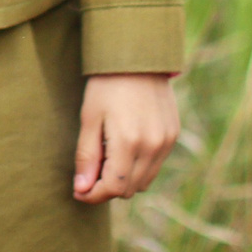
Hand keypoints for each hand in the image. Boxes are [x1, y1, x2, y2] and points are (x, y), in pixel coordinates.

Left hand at [73, 73, 177, 203]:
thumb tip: (82, 189)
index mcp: (129, 141)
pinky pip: (155, 166)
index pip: (113, 188)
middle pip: (129, 189)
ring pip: (144, 181)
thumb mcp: (90, 118)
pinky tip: (124, 150)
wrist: (138, 57)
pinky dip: (138, 167)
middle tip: (89, 174)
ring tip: (106, 160)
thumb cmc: (107, 85)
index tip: (78, 191)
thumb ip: (87, 156)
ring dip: (123, 180)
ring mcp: (166, 142)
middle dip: (107, 188)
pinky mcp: (173, 135)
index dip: (93, 195)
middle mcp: (152, 145)